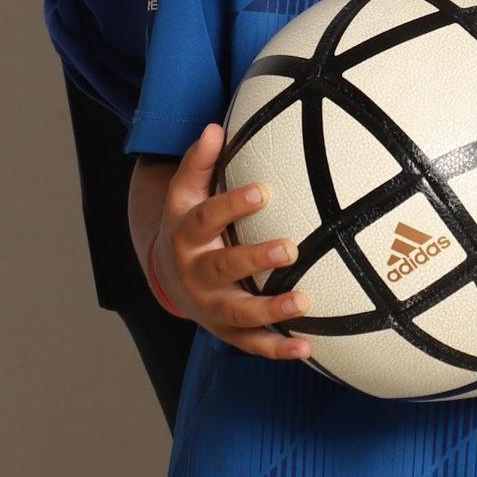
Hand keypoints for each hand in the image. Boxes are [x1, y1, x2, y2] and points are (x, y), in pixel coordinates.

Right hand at [137, 125, 312, 359]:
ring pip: (237, 312)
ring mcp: (208, 306)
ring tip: (304, 301)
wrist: (169, 279)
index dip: (232, 205)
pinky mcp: (224, 331)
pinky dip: (277, 349)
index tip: (264, 191)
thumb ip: (201, 162)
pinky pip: (251, 343)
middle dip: (254, 259)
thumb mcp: (186, 193)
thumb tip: (215, 127)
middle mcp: (194, 273)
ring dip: (270, 310)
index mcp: (185, 235)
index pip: (205, 218)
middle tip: (289, 247)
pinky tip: (307, 347)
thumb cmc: (189, 225)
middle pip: (221, 268)